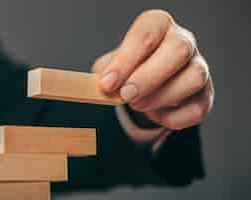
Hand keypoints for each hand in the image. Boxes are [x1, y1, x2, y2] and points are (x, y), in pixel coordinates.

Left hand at [93, 10, 213, 130]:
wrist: (147, 84)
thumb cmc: (130, 69)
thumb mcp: (112, 66)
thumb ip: (106, 73)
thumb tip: (103, 86)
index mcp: (158, 26)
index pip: (146, 34)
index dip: (125, 60)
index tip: (108, 83)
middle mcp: (184, 42)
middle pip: (178, 50)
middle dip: (148, 77)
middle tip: (126, 95)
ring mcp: (199, 68)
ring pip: (193, 78)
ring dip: (162, 97)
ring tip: (139, 104)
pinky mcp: (206, 95)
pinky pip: (197, 109)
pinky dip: (173, 118)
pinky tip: (157, 114)